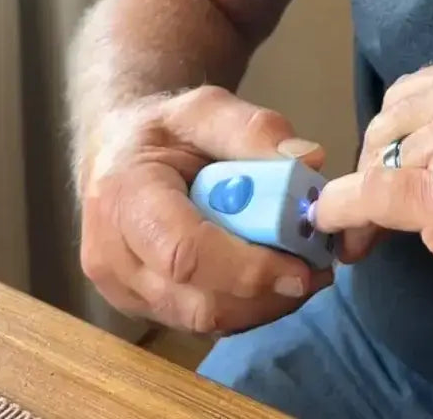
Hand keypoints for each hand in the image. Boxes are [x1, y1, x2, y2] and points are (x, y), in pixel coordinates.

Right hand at [78, 85, 332, 333]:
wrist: (120, 153)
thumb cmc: (166, 129)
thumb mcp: (207, 108)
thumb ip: (254, 130)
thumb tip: (310, 160)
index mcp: (125, 198)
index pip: (184, 252)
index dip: (247, 268)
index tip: (302, 266)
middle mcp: (113, 257)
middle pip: (198, 301)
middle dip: (266, 293)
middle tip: (319, 269)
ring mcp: (124, 291)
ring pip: (204, 321)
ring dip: (264, 305)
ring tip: (307, 270)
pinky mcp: (144, 308)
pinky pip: (202, 323)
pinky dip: (248, 308)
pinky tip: (277, 279)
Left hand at [314, 47, 432, 332]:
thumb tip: (386, 156)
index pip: (410, 96)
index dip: (395, 144)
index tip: (390, 183)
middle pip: (387, 123)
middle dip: (381, 170)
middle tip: (383, 219)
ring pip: (375, 162)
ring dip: (372, 203)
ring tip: (383, 238)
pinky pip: (367, 196)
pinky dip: (342, 217)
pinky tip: (340, 236)